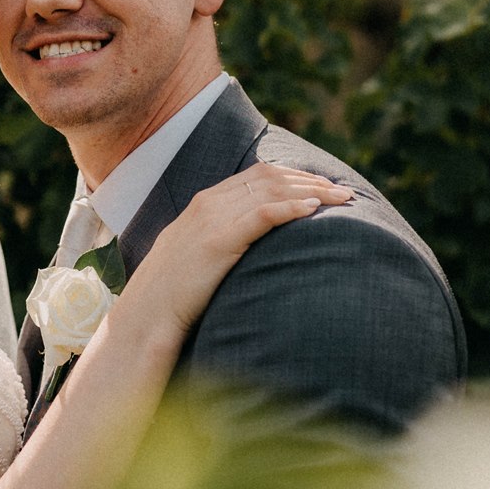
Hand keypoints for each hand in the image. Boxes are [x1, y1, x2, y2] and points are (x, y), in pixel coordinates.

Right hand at [136, 165, 354, 336]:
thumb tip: (248, 242)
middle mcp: (209, 203)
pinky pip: (263, 214)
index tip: (322, 186)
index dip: (295, 177)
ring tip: (341, 199)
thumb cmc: (172, 292)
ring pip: (272, 191)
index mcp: (203, 202)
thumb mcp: (194, 254)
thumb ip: (218, 238)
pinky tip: (314, 209)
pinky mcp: (219, 241)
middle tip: (342, 192)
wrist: (147, 313)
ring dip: (312, 191)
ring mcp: (213, 220)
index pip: (258, 175)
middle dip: (311, 181)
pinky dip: (292, 207)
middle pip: (271, 177)